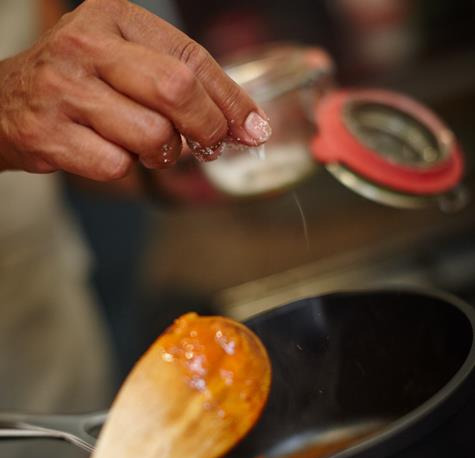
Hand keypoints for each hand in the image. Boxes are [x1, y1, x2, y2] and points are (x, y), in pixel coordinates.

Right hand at [0, 0, 271, 180]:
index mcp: (116, 18)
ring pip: (152, 136)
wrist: (8, 102)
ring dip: (162, 153)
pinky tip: (107, 151)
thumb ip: (186, 86)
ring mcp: (64, 88)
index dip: (232, 99)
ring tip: (145, 144)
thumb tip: (247, 125)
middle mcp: (87, 45)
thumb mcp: (131, 64)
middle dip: (206, 127)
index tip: (254, 128)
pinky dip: (126, 168)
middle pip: (177, 91)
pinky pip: (118, 165)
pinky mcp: (49, 133)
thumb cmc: (83, 84)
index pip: (192, 59)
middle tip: (209, 143)